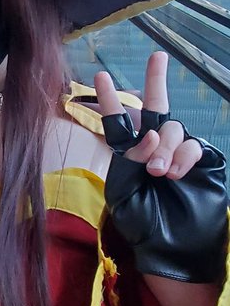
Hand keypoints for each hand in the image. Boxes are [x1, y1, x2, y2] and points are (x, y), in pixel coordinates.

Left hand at [94, 52, 227, 282]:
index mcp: (130, 157)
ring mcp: (180, 154)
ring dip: (164, 146)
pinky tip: (176, 174)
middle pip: (155, 108)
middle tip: (157, 57)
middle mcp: (156, 149)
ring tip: (160, 173)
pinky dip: (183, 157)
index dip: (110, 101)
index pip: (118, 123)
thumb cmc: (144, 225)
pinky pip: (193, 146)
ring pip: (173, 129)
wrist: (175, 249)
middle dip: (156, 80)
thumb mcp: (124, 193)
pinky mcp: (203, 162)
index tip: (101, 77)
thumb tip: (151, 133)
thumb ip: (131, 159)